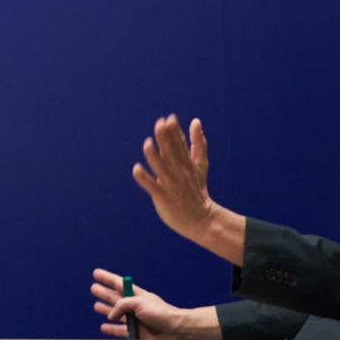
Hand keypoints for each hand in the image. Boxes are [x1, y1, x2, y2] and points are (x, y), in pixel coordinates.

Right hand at [88, 271, 181, 339]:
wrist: (175, 330)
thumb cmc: (161, 314)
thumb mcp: (140, 303)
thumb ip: (122, 305)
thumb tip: (110, 315)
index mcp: (136, 295)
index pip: (117, 284)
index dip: (107, 278)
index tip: (96, 273)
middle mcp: (134, 306)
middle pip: (115, 298)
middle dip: (104, 293)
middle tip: (93, 288)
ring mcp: (134, 320)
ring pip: (116, 314)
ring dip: (106, 309)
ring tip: (96, 306)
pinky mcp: (135, 333)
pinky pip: (120, 330)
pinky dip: (111, 329)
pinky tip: (104, 327)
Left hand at [133, 114, 213, 239]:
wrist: (203, 220)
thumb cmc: (197, 190)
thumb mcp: (200, 166)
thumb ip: (198, 144)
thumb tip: (196, 121)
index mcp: (187, 164)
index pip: (181, 145)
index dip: (175, 132)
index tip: (169, 118)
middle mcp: (180, 173)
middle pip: (172, 153)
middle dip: (165, 139)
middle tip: (160, 124)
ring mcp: (172, 186)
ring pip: (161, 169)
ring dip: (154, 156)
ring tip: (147, 144)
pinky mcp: (165, 198)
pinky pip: (153, 188)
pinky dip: (145, 179)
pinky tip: (136, 169)